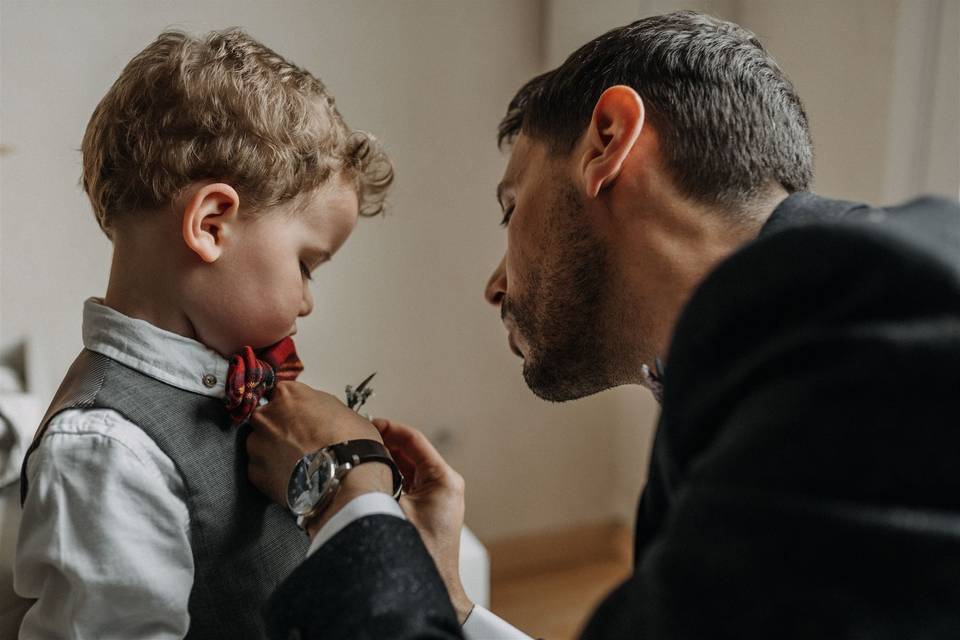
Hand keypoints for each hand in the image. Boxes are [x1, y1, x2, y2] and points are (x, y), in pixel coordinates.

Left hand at [246, 381, 386, 511]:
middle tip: (301, 443)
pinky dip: (273, 474)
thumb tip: (318, 417)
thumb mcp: (345, 411)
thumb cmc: (352, 443)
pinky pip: (261, 470)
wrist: (345, 480)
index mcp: (289, 394)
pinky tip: (292, 479)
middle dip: (280, 429)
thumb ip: (320, 408)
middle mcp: (267, 415)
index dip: (295, 408)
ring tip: (297, 465)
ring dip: (274, 452)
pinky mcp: (255, 472)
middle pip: (267, 418)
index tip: (303, 419)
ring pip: (260, 444)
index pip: (282, 394)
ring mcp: (257, 444)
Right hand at [371, 418, 473, 623]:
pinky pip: (407, 483)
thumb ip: (376, 479)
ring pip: (407, 466)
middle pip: (410, 451)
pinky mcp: (429, 508)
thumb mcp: (391, 508)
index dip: (389, 428)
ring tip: (361, 454)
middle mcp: (445, 484)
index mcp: (443, 479)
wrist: (429, 588)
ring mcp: (438, 497)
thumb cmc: (418, 554)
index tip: (370, 424)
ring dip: (386, 459)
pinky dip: (390, 476)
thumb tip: (355, 460)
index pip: (413, 440)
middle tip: (360, 438)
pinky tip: (370, 476)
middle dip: (384, 443)